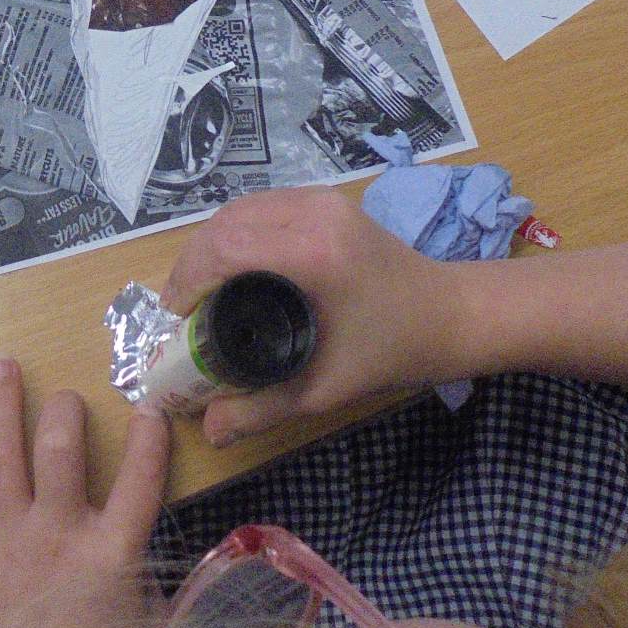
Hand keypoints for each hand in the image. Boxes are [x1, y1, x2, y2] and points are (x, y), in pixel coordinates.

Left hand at [0, 359, 170, 627]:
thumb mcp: (139, 626)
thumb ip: (137, 582)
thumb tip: (131, 561)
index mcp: (111, 552)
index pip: (141, 480)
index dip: (149, 443)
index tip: (150, 410)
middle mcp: (57, 532)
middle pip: (62, 450)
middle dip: (63, 414)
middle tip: (66, 398)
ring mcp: (7, 539)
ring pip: (3, 457)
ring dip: (1, 407)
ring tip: (1, 367)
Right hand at [162, 187, 462, 446]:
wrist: (451, 312)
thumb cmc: (393, 349)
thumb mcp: (326, 388)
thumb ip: (263, 408)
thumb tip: (209, 428)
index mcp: (313, 252)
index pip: (225, 247)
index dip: (188, 280)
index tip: (176, 319)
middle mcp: (312, 213)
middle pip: (224, 223)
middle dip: (192, 264)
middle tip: (182, 311)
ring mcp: (320, 199)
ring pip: (239, 209)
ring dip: (210, 246)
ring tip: (200, 291)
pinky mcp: (325, 199)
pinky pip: (261, 206)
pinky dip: (235, 233)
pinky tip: (230, 267)